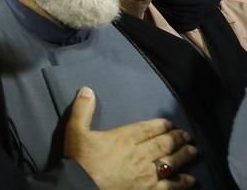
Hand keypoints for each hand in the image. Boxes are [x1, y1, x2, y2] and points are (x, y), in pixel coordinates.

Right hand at [63, 87, 196, 189]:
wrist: (82, 187)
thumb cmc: (79, 160)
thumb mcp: (75, 130)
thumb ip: (82, 109)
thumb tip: (87, 89)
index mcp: (124, 138)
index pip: (147, 129)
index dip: (161, 125)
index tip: (170, 123)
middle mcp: (139, 154)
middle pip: (163, 144)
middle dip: (177, 138)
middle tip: (187, 135)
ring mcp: (146, 174)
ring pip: (170, 162)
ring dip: (184, 156)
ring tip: (193, 151)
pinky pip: (170, 186)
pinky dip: (182, 182)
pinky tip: (191, 179)